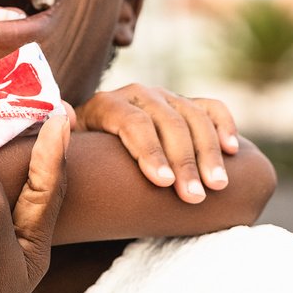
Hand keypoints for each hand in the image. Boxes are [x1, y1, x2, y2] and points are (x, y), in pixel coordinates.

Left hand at [74, 85, 238, 203]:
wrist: (99, 150)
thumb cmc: (82, 163)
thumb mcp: (65, 153)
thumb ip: (60, 139)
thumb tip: (65, 117)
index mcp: (105, 106)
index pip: (132, 123)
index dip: (149, 152)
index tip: (163, 183)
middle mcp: (137, 96)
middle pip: (167, 123)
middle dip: (184, 161)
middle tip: (196, 196)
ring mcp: (165, 98)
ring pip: (193, 117)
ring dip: (209, 152)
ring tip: (218, 186)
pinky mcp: (186, 104)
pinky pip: (212, 108)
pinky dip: (225, 125)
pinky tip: (233, 150)